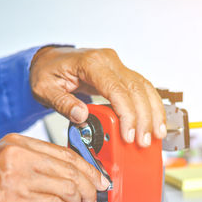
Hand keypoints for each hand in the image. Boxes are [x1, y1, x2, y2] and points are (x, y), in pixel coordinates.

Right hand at [0, 133, 109, 201]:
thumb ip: (38, 162)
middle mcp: (19, 155)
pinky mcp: (18, 200)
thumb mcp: (10, 163)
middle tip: (93, 198)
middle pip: (70, 170)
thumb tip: (73, 172)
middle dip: (89, 187)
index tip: (98, 178)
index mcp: (19, 143)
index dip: (87, 167)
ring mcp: (18, 176)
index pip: (65, 153)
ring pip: (68, 188)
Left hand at [29, 47, 166, 146]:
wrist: (48, 60)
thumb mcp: (45, 89)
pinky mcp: (121, 74)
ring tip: (156, 134)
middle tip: (144, 141)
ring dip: (153, 112)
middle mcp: (108, 61)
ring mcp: (117, 66)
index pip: (117, 89)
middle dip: (144, 118)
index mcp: (91, 63)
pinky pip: (142, 88)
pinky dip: (150, 106)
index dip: (127, 114)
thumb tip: (82, 116)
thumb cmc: (47, 72)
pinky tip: (154, 121)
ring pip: (145, 87)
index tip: (129, 135)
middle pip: (136, 89)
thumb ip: (63, 104)